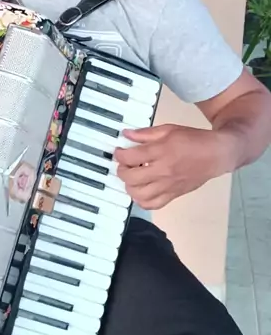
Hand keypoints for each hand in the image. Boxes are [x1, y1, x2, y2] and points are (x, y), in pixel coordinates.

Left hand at [113, 124, 230, 210]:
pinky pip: (152, 205)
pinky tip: (141, 190)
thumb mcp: (168, 129)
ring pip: (139, 194)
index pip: (131, 157)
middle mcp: (163, 171)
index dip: (119, 154)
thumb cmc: (193, 140)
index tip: (119, 151)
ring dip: (129, 186)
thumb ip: (146, 133)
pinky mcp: (174, 195)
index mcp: (161, 151)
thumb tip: (127, 135)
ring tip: (132, 177)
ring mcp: (168, 185)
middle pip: (131, 178)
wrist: (216, 154)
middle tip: (124, 164)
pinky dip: (141, 200)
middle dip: (122, 171)